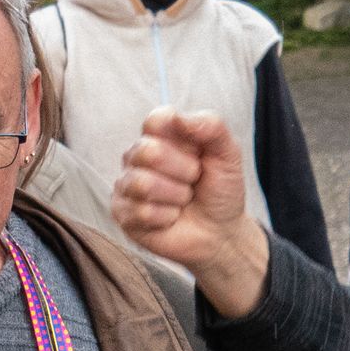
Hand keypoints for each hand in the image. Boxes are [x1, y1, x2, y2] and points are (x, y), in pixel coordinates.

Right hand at [117, 108, 269, 314]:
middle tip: (194, 181)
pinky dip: (167, 217)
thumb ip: (211, 127)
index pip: (155, 120)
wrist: (221, 232)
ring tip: (183, 200)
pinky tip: (171, 218)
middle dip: (184, 171)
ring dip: (176, 196)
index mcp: (161, 135)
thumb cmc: (220, 190)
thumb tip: (179, 118)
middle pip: (148, 152)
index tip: (199, 154)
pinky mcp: (122, 212)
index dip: (182, 139)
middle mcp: (138, 155)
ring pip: (142, 183)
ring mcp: (127, 183)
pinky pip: (141, 211)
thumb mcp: (227, 155)